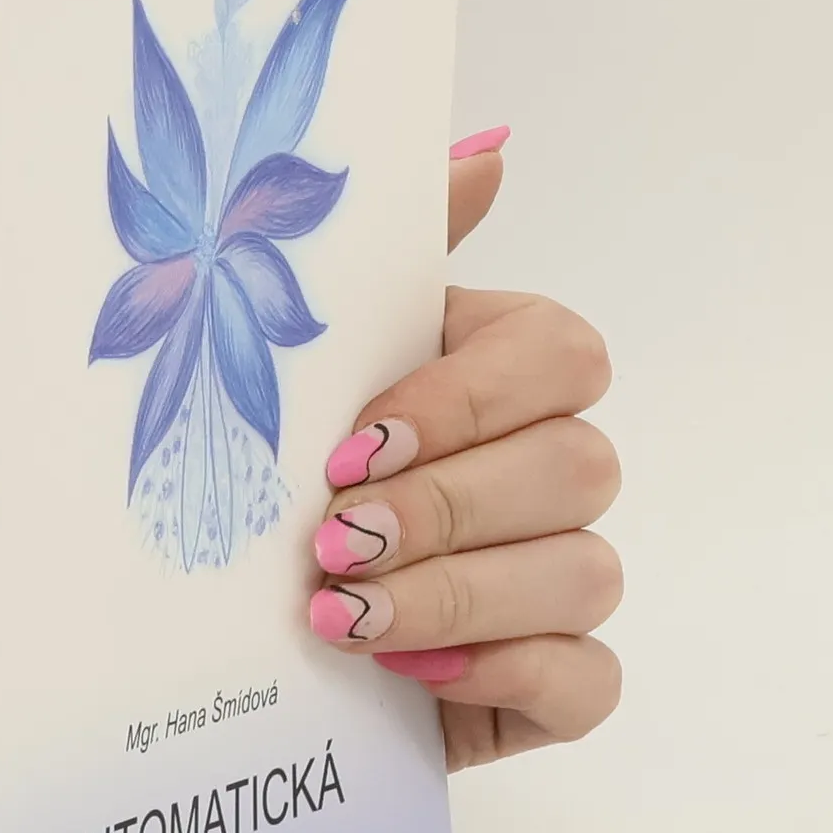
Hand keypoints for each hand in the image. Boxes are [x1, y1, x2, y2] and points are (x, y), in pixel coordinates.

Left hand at [308, 127, 622, 769]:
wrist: (244, 640)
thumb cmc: (286, 486)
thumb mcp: (312, 365)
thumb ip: (395, 256)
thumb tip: (487, 148)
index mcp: (506, 380)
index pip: (560, 355)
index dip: (468, 399)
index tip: (353, 446)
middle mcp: (554, 472)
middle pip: (579, 467)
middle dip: (447, 507)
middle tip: (332, 540)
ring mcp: (565, 581)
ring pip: (586, 573)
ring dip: (457, 594)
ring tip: (343, 617)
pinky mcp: (560, 683)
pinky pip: (589, 679)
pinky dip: (504, 672)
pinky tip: (409, 675)